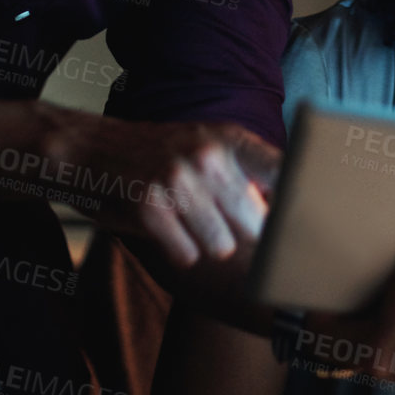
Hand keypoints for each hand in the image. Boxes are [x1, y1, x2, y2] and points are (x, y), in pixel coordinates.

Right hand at [55, 115, 279, 268]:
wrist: (91, 149)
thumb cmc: (156, 153)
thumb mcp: (205, 146)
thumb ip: (245, 174)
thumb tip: (286, 214)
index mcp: (229, 139)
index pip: (284, 174)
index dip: (296, 206)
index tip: (303, 227)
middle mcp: (208, 156)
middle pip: (256, 223)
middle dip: (243, 234)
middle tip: (221, 226)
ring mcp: (179, 181)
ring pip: (223, 245)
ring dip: (207, 243)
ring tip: (185, 221)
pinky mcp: (151, 209)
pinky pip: (188, 255)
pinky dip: (178, 251)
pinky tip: (162, 228)